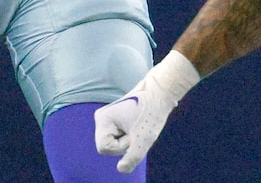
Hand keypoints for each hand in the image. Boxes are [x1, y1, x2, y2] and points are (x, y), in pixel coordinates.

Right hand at [94, 51, 200, 172]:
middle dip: (125, 144)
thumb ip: (131, 158)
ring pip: (114, 143)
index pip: (104, 148)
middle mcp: (101, 118)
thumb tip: (121, 169)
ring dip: (129, 140)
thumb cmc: (151, 114)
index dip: (121, 146)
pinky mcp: (114, 119)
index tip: (134, 132)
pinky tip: (138, 126)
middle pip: (108, 146)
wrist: (159, 92)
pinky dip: (130, 136)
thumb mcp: (143, 140)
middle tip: (138, 129)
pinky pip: (119, 138)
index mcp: (102, 119)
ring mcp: (107, 118)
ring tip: (139, 126)